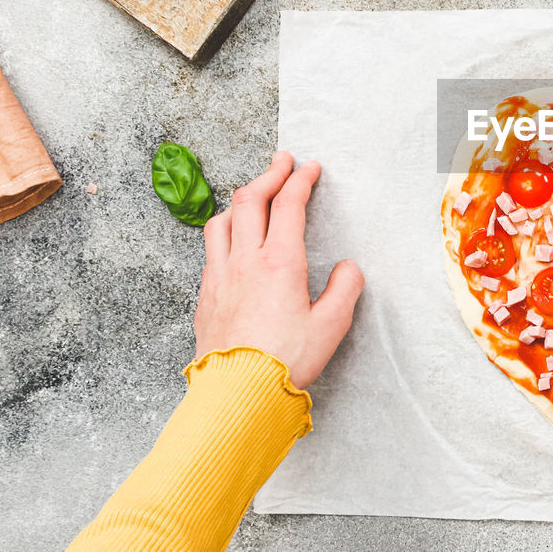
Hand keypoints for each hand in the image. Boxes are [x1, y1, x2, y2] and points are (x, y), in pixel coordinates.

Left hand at [195, 152, 363, 388]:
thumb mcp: (332, 326)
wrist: (238, 392)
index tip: (310, 168)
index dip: (301, 179)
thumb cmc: (285, 360)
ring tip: (254, 195)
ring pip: (222, 220)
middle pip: (251, 199)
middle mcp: (245, 260)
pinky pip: (210, 249)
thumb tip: (347, 269)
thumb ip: (344, 290)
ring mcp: (220, 276)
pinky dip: (225, 230)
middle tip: (283, 161)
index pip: (289, 204)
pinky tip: (232, 240)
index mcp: (280, 262)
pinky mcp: (206, 295)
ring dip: (241, 199)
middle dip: (269, 173)